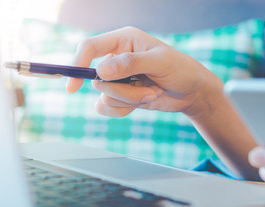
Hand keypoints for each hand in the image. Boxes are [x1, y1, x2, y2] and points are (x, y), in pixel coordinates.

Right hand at [69, 27, 223, 117]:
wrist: (191, 92)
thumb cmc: (181, 70)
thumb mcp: (159, 63)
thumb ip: (130, 64)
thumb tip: (101, 70)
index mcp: (123, 39)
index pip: (89, 47)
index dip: (77, 64)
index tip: (73, 86)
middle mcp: (116, 57)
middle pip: (97, 79)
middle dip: (124, 90)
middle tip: (149, 88)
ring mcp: (117, 77)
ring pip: (104, 96)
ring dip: (130, 100)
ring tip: (151, 93)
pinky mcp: (119, 94)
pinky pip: (106, 107)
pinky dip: (123, 110)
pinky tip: (142, 102)